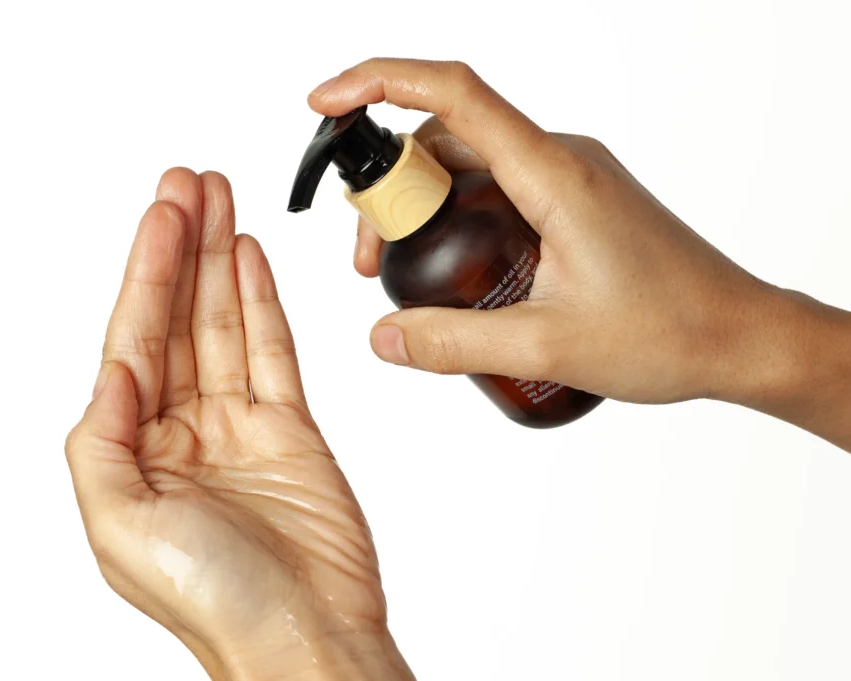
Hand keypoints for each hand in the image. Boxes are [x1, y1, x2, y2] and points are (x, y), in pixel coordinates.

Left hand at [65, 169, 414, 680]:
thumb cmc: (214, 600)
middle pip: (177, 319)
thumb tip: (114, 370)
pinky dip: (261, 302)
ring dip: (218, 261)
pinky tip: (249, 259)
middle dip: (179, 249)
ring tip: (218, 200)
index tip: (161, 214)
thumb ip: (101, 438)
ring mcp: (239, 426)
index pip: (135, 340)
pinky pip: (272, 352)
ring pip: (224, 324)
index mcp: (132, 452)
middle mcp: (181, 431)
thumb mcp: (119, 525)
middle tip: (187, 183)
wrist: (305, 635)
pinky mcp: (290, 429)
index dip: (145, 272)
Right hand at [309, 59, 850, 448]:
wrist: (739, 337)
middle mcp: (557, 160)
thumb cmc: (669, 332)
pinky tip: (453, 275)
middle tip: (368, 262)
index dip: (380, 84)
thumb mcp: (547, 344)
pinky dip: (455, 218)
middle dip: (389, 187)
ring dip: (420, 208)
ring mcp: (565, 178)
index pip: (455, 94)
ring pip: (467, 164)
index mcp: (553, 173)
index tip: (324, 104)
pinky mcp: (570, 202)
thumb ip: (454, 341)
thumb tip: (382, 338)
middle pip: (445, 136)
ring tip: (399, 277)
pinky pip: (495, 188)